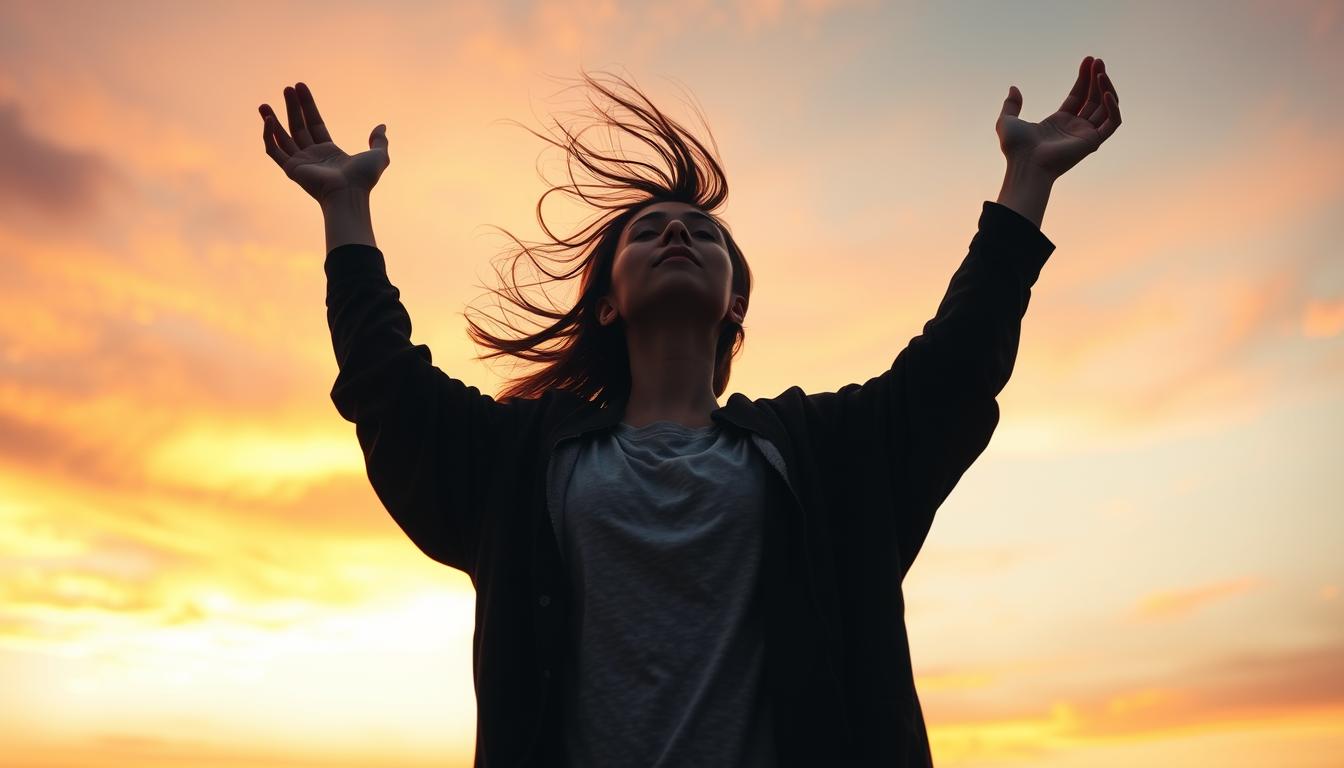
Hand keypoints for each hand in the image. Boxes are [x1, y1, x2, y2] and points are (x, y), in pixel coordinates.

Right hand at [258, 82, 389, 204]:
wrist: (349, 193)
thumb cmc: (364, 179)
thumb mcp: (378, 156)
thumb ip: (379, 140)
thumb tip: (381, 126)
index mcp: (329, 151)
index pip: (315, 123)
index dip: (308, 105)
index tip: (300, 86)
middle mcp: (313, 155)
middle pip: (298, 126)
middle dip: (292, 107)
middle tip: (287, 88)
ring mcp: (300, 162)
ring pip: (282, 137)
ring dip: (272, 120)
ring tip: (263, 104)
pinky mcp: (291, 169)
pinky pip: (274, 150)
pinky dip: (268, 135)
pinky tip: (268, 120)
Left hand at [996, 55, 1120, 178]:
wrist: (1025, 164)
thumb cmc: (1016, 149)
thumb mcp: (1007, 121)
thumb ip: (1011, 105)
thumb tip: (1013, 88)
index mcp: (1059, 122)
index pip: (1078, 96)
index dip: (1084, 78)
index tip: (1088, 60)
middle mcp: (1075, 128)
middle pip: (1092, 98)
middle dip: (1096, 78)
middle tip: (1098, 61)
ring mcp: (1085, 135)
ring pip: (1105, 107)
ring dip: (1106, 87)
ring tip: (1101, 71)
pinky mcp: (1093, 142)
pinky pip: (1112, 122)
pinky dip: (1113, 107)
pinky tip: (1106, 92)